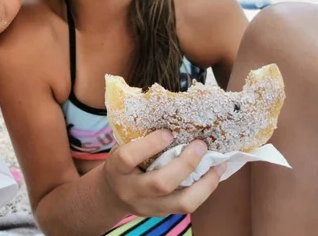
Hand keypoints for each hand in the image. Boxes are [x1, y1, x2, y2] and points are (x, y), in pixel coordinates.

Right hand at [102, 130, 225, 216]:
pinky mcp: (163, 213)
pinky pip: (188, 205)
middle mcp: (131, 190)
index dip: (150, 144)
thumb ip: (138, 139)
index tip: (168, 132)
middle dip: (185, 163)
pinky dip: (205, 189)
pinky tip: (214, 174)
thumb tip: (170, 118)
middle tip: (200, 145)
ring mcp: (148, 206)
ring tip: (218, 165)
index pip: (129, 158)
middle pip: (161, 183)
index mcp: (116, 168)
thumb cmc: (121, 164)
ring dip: (204, 183)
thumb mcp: (121, 149)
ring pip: (182, 202)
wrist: (113, 195)